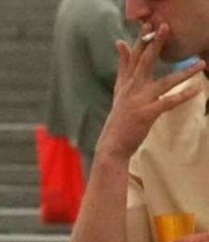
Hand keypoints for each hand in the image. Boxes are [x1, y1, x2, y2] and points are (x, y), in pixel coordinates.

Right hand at [95, 25, 204, 163]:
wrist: (111, 147)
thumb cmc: (118, 120)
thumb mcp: (119, 91)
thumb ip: (123, 67)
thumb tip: (121, 43)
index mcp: (126, 83)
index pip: (133, 58)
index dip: (141, 40)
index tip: (149, 24)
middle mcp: (131, 90)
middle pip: (145, 63)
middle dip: (155, 44)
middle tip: (165, 27)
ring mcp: (139, 102)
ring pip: (165, 82)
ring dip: (185, 73)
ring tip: (201, 64)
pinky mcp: (147, 114)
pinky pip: (169, 102)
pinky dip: (184, 96)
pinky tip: (196, 89)